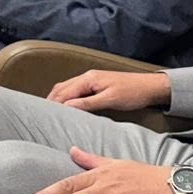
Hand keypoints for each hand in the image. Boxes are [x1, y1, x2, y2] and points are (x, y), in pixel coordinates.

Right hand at [47, 69, 173, 113]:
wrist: (151, 87)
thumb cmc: (132, 93)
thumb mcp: (109, 100)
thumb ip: (87, 103)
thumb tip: (66, 107)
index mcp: (88, 79)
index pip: (63, 92)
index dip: (52, 104)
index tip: (43, 116)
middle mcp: (86, 77)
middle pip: (61, 88)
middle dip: (50, 100)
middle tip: (41, 116)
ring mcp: (91, 79)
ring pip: (66, 88)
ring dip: (57, 99)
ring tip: (49, 112)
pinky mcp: (95, 84)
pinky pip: (74, 90)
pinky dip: (65, 97)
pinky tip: (65, 106)